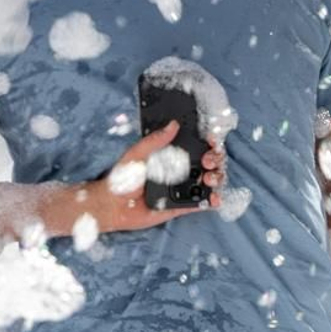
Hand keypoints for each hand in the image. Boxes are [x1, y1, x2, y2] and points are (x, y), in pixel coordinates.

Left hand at [78, 121, 226, 232]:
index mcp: (171, 156)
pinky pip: (202, 204)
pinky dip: (212, 201)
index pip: (196, 146)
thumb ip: (155, 140)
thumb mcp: (137, 154)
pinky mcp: (182, 206)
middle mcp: (180, 172)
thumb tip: (172, 125)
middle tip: (208, 161)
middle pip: (209, 163)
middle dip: (215, 159)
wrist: (113, 205)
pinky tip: (213, 198)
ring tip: (208, 178)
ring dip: (216, 178)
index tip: (211, 140)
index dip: (208, 142)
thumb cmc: (122, 178)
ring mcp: (183, 189)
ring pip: (209, 182)